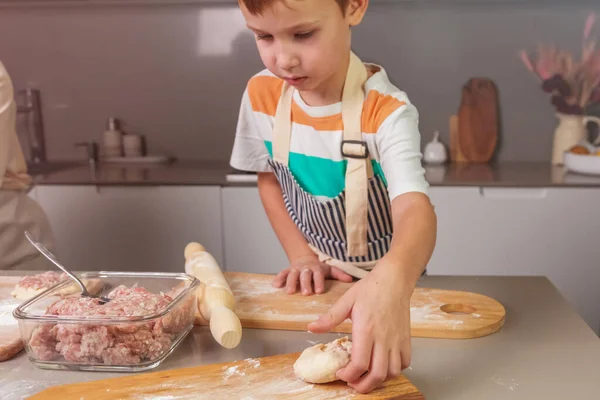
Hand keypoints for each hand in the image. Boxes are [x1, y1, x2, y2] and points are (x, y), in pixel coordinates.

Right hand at [273, 254, 353, 294]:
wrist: (305, 258)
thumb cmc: (319, 267)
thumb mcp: (330, 269)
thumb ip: (339, 274)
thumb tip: (350, 280)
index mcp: (317, 269)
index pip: (318, 275)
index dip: (318, 282)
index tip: (319, 291)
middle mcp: (305, 268)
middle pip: (305, 275)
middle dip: (304, 284)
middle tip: (305, 293)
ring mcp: (295, 269)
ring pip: (292, 274)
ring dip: (290, 282)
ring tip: (289, 292)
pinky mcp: (287, 270)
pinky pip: (282, 273)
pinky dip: (278, 278)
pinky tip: (275, 285)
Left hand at [307, 259, 412, 393]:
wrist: (394, 279)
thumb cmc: (370, 288)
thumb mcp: (346, 301)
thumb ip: (329, 318)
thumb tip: (310, 328)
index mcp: (366, 330)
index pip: (359, 364)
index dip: (349, 375)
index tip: (340, 374)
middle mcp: (383, 338)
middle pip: (377, 374)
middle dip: (363, 386)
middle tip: (352, 383)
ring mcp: (396, 340)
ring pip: (392, 372)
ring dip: (379, 379)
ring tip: (367, 375)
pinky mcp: (406, 338)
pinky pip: (404, 362)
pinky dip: (395, 369)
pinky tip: (383, 364)